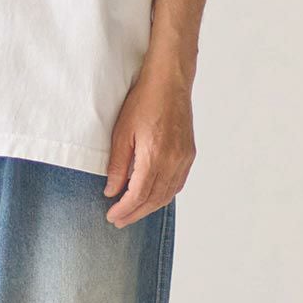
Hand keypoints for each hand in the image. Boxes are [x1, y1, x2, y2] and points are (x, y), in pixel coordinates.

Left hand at [103, 62, 194, 225]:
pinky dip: (164, 195)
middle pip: (155, 199)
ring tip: (133, 212)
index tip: (112, 216)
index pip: (139, 194)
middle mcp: (173, 161)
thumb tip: (112, 191)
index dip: (125, 209)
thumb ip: (117, 165)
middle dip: (136, 213)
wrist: (170, 82)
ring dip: (150, 207)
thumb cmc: (144, 101)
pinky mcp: (189, 154)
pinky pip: (178, 183)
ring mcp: (184, 158)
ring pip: (168, 194)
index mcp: (155, 156)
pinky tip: (152, 197)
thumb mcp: (122, 132)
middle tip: (119, 221)